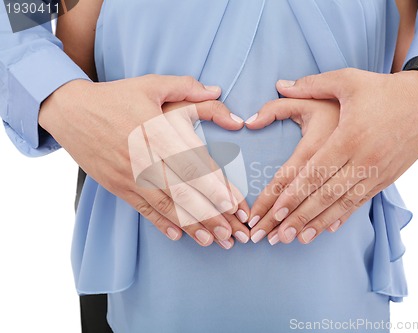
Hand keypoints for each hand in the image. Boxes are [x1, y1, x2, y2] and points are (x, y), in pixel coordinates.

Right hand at [39, 75, 249, 248]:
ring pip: (166, 205)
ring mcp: (130, 175)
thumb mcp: (150, 84)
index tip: (233, 203)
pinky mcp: (117, 185)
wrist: (69, 111)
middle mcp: (145, 157)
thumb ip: (185, 87)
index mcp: (157, 131)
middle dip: (210, 214)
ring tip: (213, 241)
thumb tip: (217, 90)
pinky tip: (178, 236)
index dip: (214, 185)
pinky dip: (161, 223)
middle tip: (232, 233)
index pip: (192, 163)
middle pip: (183, 190)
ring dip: (191, 225)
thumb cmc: (114, 97)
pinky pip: (142, 208)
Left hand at [249, 68, 417, 244]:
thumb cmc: (384, 88)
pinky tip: (327, 229)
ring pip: (342, 204)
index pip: (314, 173)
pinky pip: (360, 202)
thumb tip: (279, 86)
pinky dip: (342, 216)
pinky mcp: (386, 178)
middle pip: (325, 195)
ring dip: (318, 223)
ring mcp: (377, 172)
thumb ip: (311, 84)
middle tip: (277, 236)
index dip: (293, 195)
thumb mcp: (347, 80)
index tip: (274, 212)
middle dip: (299, 217)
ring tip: (297, 239)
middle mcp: (363, 160)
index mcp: (349, 137)